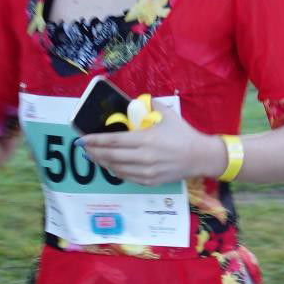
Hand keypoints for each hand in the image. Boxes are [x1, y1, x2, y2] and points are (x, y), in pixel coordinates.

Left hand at [80, 104, 222, 185]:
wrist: (200, 157)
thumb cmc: (183, 134)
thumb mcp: (168, 115)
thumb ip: (151, 106)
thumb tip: (136, 101)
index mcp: (146, 139)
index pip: (114, 141)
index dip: (96, 140)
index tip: (83, 139)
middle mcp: (144, 157)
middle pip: (111, 156)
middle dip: (94, 152)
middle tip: (84, 148)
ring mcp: (146, 171)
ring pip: (116, 168)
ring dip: (102, 162)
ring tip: (94, 156)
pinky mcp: (150, 181)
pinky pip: (126, 177)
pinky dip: (115, 171)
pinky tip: (111, 165)